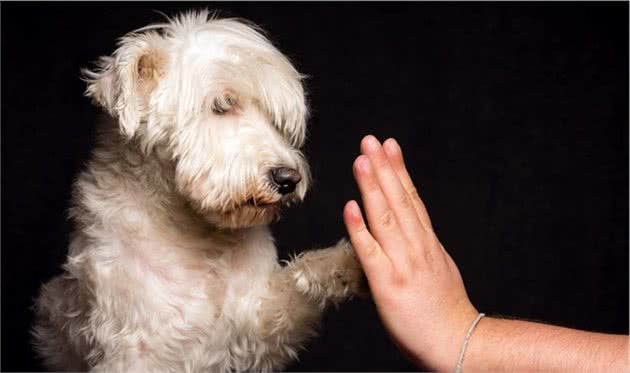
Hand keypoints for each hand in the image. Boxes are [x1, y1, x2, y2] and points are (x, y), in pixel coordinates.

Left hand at [343, 135, 477, 370]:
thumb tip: (409, 232)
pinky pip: (370, 252)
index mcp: (427, 242)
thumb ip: (421, 247)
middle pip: (398, 199)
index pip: (411, 198)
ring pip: (385, 217)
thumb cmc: (445, 310)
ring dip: (373, 186)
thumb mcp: (438, 268)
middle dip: (383, 167)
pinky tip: (350, 208)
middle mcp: (416, 246)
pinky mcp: (388, 283)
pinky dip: (360, 228)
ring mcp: (402, 263)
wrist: (457, 343)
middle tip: (371, 140)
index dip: (398, 170)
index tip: (388, 146)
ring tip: (362, 160)